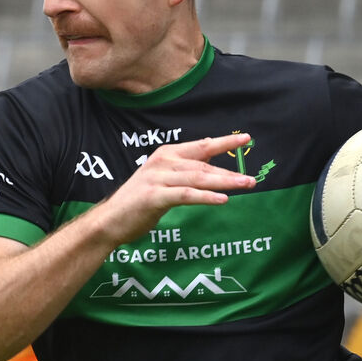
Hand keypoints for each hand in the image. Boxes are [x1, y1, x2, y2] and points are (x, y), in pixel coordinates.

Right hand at [94, 134, 256, 243]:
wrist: (110, 221)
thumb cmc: (138, 203)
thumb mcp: (163, 181)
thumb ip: (184, 172)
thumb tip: (211, 167)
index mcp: (166, 155)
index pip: (201, 146)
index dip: (224, 142)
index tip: (246, 139)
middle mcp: (162, 162)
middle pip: (203, 164)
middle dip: (229, 171)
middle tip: (251, 179)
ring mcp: (157, 178)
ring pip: (197, 178)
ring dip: (224, 182)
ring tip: (245, 185)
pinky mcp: (154, 197)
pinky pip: (185, 195)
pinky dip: (205, 197)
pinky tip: (222, 200)